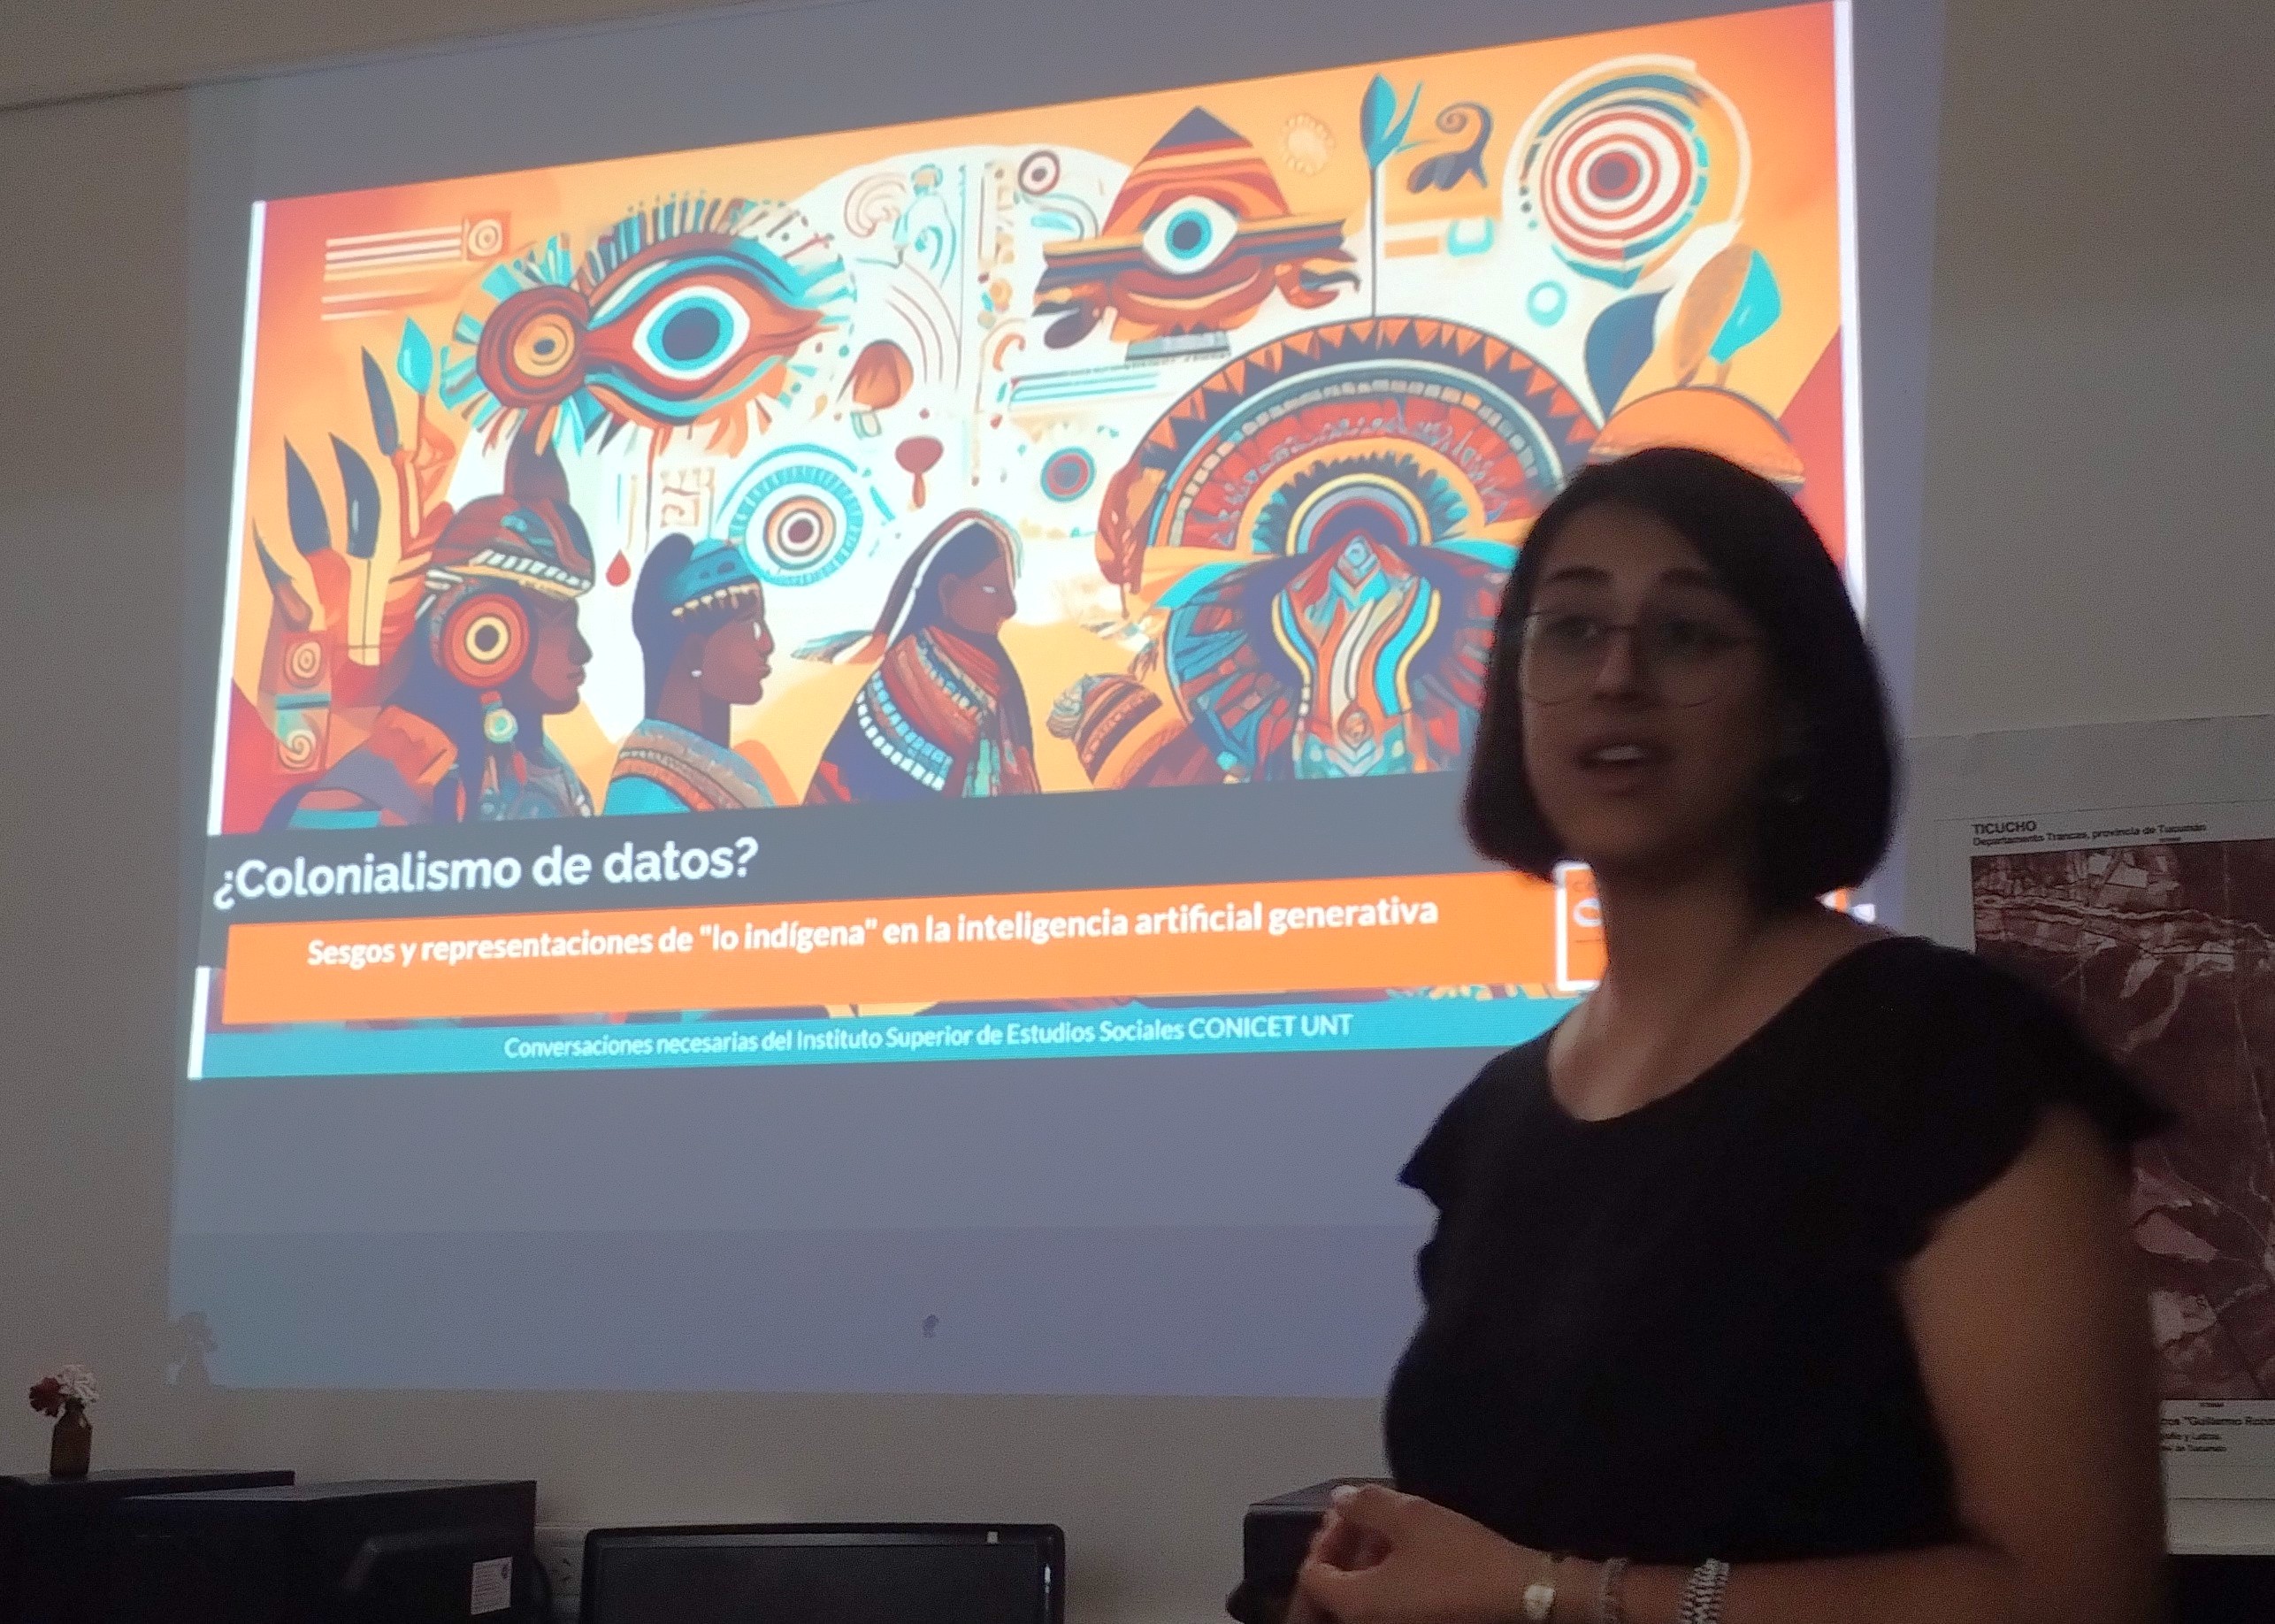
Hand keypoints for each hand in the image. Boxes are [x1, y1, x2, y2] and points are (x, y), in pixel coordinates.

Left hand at [1295, 1485, 1540, 1623]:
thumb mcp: (1410, 1518)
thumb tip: (1339, 1500)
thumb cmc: (1459, 1559)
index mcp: (1356, 1605)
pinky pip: (1385, 1606)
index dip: (1324, 1538)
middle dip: (1344, 1548)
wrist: (1520, 1598)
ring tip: (1388, 1529)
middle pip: (1335, 1589)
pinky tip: (1407, 1554)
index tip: (1348, 1512)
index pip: (1313, 1575)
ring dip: (1365, 1563)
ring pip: (1362, 1597)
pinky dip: (1386, 1580)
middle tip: (1363, 1516)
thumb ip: (1365, 1505)